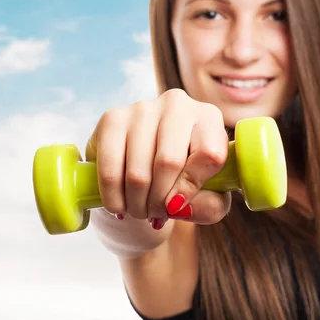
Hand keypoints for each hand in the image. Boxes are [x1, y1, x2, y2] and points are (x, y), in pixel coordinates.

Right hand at [85, 88, 230, 229]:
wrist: (146, 167)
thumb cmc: (185, 182)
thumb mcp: (209, 199)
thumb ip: (208, 207)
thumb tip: (178, 205)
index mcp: (209, 117)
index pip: (209, 154)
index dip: (192, 188)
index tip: (179, 206)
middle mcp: (178, 104)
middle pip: (169, 161)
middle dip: (160, 201)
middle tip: (155, 215)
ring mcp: (142, 108)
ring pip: (139, 169)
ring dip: (137, 202)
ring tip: (140, 211)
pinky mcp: (112, 118)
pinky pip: (110, 166)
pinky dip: (113, 195)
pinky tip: (118, 205)